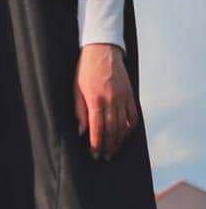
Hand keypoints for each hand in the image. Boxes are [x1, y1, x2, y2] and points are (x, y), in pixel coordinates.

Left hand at [74, 43, 137, 160]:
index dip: (96, 144)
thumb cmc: (84, 69)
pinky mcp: (131, 95)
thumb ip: (79, 110)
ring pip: (124, 126)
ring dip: (119, 141)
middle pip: (112, 130)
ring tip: (113, 151)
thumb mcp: (75, 88)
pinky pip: (133, 117)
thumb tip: (81, 132)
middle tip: (104, 158)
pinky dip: (130, 128)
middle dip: (108, 146)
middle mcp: (112, 100)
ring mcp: (123, 98)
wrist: (102, 50)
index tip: (94, 154)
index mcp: (96, 99)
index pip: (97, 128)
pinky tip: (125, 136)